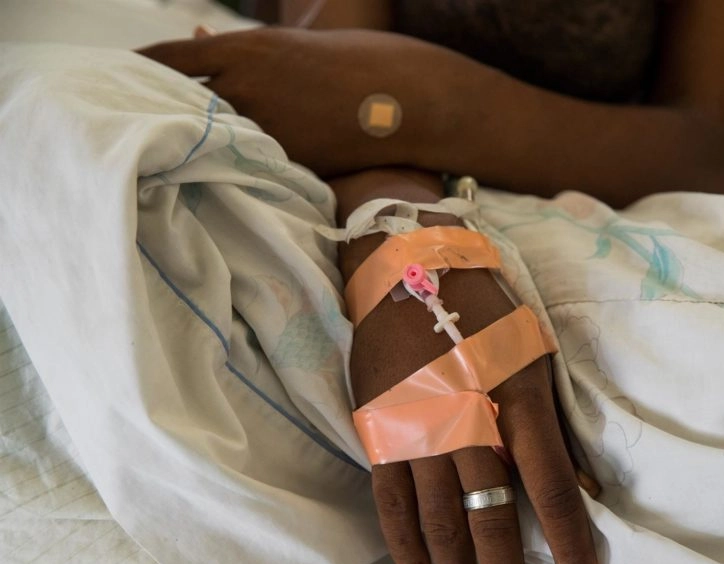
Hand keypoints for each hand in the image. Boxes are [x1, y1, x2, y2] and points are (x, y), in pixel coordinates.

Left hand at [138, 28, 449, 176]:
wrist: (409, 99)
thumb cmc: (358, 62)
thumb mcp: (292, 45)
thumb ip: (242, 49)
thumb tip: (199, 38)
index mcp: (245, 50)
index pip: (169, 60)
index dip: (139, 72)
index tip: (118, 83)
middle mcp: (246, 89)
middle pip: (178, 104)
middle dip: (157, 112)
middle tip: (138, 124)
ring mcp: (265, 129)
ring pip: (208, 140)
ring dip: (190, 144)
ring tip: (173, 152)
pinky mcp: (287, 162)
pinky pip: (245, 166)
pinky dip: (229, 166)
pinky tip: (220, 170)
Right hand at [332, 172, 600, 563]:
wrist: (409, 268)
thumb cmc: (486, 309)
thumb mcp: (538, 355)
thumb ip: (559, 427)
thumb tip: (590, 488)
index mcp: (517, 400)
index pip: (553, 489)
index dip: (571, 545)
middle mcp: (469, 422)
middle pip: (491, 517)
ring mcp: (419, 428)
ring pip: (439, 517)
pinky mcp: (381, 428)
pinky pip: (391, 497)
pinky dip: (404, 539)